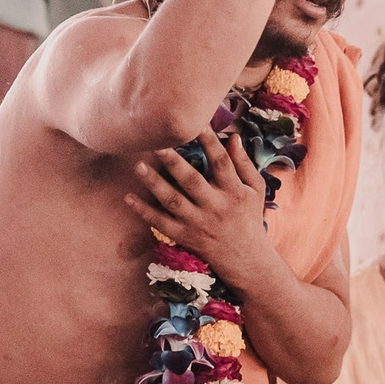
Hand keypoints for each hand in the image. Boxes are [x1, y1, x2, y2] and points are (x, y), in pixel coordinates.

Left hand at [129, 129, 276, 289]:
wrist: (247, 260)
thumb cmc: (250, 218)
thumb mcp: (255, 190)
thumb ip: (244, 163)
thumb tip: (234, 136)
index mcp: (234, 192)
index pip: (221, 162)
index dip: (210, 142)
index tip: (197, 123)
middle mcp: (215, 206)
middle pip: (192, 181)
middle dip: (174, 162)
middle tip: (157, 144)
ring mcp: (198, 223)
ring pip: (173, 201)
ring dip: (154, 184)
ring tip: (138, 166)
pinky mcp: (185, 236)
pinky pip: (161, 223)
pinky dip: (144, 212)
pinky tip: (128, 198)